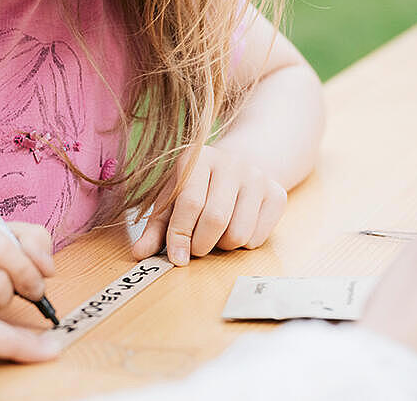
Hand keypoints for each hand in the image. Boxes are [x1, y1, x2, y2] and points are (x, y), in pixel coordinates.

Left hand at [132, 145, 287, 265]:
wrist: (240, 164)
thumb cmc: (198, 186)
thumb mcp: (172, 198)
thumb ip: (156, 227)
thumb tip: (139, 253)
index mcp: (199, 158)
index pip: (190, 203)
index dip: (180, 235)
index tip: (176, 258)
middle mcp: (231, 163)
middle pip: (216, 219)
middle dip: (201, 244)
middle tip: (196, 247)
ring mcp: (258, 177)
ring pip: (238, 233)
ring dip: (222, 246)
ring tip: (216, 235)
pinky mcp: (277, 194)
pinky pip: (257, 238)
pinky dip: (242, 244)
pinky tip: (236, 227)